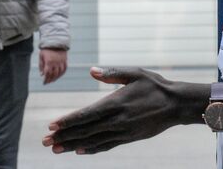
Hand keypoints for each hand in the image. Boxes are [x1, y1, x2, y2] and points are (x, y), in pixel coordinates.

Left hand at [39, 48, 67, 83]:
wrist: (55, 41)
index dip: (46, 79)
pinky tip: (59, 76)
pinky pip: (64, 69)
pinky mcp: (65, 60)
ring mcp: (61, 62)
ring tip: (52, 80)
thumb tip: (42, 74)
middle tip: (47, 82)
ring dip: (56, 78)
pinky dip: (62, 73)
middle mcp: (56, 63)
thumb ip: (41, 66)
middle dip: (50, 80)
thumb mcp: (41, 56)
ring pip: (59, 73)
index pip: (47, 74)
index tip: (44, 83)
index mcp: (49, 62)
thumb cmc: (46, 49)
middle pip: (53, 74)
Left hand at [41, 67, 206, 154]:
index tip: (52, 126)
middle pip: (85, 131)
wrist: (176, 104)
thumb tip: (91, 71)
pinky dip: (91, 149)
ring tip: (56, 149)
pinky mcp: (128, 138)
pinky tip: (79, 151)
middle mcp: (117, 120)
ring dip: (73, 145)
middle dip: (64, 136)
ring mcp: (123, 131)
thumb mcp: (134, 73)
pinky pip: (106, 146)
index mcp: (116, 103)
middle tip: (46, 142)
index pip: (86, 114)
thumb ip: (111, 73)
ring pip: (93, 141)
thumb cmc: (154, 85)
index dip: (68, 121)